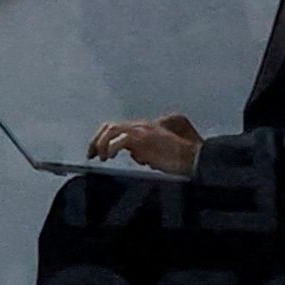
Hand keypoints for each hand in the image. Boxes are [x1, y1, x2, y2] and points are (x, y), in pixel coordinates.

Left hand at [86, 112, 204, 177]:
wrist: (194, 158)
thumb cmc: (181, 159)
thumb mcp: (159, 153)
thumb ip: (145, 151)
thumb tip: (135, 156)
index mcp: (146, 128)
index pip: (118, 128)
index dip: (103, 139)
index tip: (95, 152)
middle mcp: (143, 126)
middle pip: (111, 126)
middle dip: (96, 140)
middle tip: (91, 154)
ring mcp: (143, 131)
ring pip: (112, 130)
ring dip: (101, 143)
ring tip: (100, 157)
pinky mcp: (144, 139)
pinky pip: (120, 140)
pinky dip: (110, 148)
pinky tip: (108, 157)